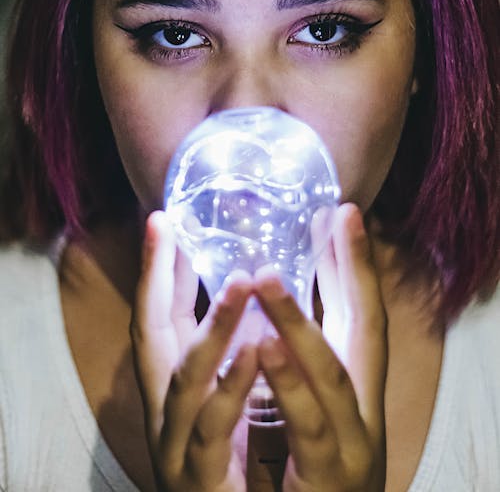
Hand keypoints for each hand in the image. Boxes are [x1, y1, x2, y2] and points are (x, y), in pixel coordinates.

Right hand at [131, 211, 258, 491]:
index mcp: (173, 388)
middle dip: (155, 279)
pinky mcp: (202, 481)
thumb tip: (236, 286)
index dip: (154, 269)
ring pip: (186, 380)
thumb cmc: (231, 463)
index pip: (156, 317)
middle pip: (151, 337)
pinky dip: (231, 388)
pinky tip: (255, 350)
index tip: (160, 219)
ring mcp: (178, 447)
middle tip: (167, 226)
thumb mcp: (220, 397)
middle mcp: (165, 411)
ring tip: (241, 281)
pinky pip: (214, 431)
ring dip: (212, 327)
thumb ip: (222, 350)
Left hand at [254, 203, 386, 491]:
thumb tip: (281, 296)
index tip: (349, 211)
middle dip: (351, 273)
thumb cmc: (312, 467)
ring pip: (333, 376)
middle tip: (334, 219)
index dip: (362, 263)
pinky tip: (264, 347)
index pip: (366, 314)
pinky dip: (290, 387)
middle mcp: (363, 409)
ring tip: (270, 277)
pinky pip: (308, 429)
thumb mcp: (315, 404)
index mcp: (355, 387)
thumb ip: (302, 351)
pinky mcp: (329, 477)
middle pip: (365, 333)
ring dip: (303, 322)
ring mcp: (351, 443)